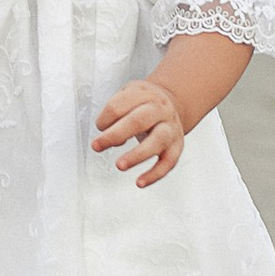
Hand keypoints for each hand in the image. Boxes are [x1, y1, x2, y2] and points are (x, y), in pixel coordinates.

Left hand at [93, 74, 186, 188]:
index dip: (105, 118)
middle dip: (115, 135)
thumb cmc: (144, 103)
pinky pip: (168, 162)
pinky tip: (140, 182)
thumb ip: (116, 112)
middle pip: (138, 120)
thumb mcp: (129, 95)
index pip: (120, 104)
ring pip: (158, 141)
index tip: (99, 127)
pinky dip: (154, 174)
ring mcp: (170, 127)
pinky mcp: (177, 146)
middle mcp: (160, 109)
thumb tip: (108, 135)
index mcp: (144, 94)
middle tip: (97, 146)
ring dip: (137, 155)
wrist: (173, 103)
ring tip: (120, 165)